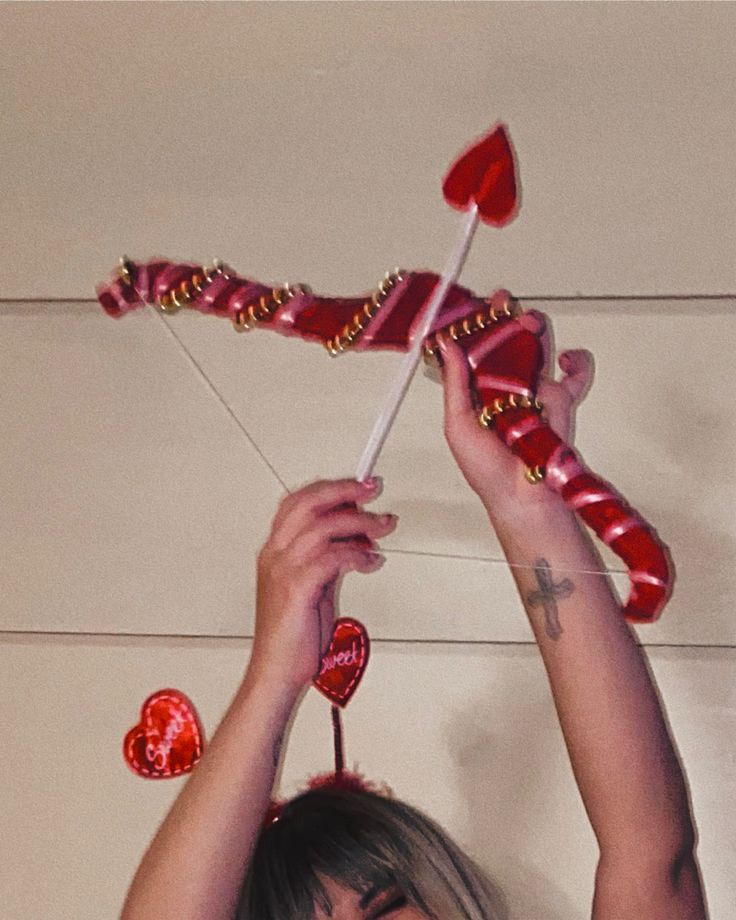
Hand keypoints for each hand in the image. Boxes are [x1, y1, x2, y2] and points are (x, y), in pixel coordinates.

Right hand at [247, 478, 396, 694]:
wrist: (276, 671)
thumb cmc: (294, 635)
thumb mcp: (314, 586)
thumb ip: (330, 558)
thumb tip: (357, 537)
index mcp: (275, 551)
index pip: (298, 502)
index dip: (330, 487)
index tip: (359, 485)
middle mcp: (275, 555)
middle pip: (309, 503)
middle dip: (345, 491)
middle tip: (373, 490)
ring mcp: (283, 571)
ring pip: (323, 527)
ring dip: (359, 523)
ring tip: (381, 529)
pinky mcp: (297, 590)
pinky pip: (331, 558)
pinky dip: (357, 554)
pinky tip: (371, 561)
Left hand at [438, 309, 593, 518]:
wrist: (523, 498)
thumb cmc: (487, 472)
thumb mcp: (458, 424)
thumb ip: (455, 384)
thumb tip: (447, 347)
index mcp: (477, 394)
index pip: (475, 352)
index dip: (473, 328)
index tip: (471, 307)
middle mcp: (504, 390)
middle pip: (506, 343)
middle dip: (504, 318)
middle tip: (501, 302)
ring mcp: (532, 393)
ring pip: (535, 348)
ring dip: (533, 329)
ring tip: (527, 320)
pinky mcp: (558, 401)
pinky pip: (573, 374)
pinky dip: (575, 360)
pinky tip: (564, 357)